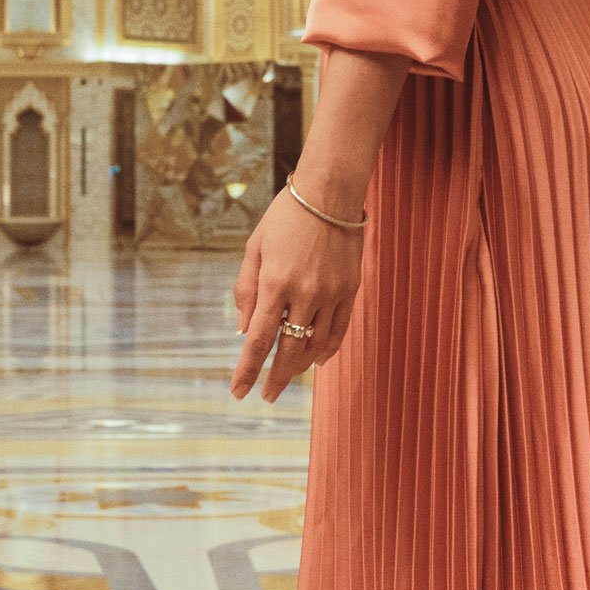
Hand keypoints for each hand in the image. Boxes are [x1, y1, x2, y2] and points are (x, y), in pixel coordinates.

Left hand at [230, 188, 364, 404]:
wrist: (330, 192)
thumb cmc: (285, 217)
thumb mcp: (254, 247)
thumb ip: (246, 289)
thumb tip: (244, 330)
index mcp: (275, 282)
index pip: (259, 339)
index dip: (248, 370)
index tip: (239, 392)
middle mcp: (304, 292)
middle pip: (289, 351)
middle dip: (276, 379)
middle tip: (266, 397)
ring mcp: (331, 293)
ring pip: (316, 346)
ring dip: (299, 366)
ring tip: (287, 376)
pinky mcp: (350, 290)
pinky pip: (338, 331)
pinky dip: (327, 350)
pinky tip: (316, 361)